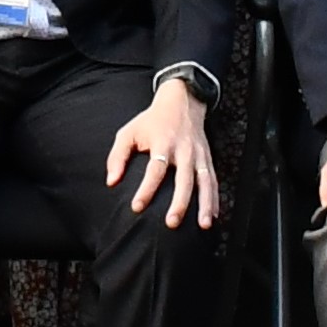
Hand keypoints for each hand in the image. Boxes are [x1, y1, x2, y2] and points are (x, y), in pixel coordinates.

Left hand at [107, 79, 220, 231]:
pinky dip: (214, 199)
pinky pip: (213, 181)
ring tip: (203, 225)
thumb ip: (118, 156)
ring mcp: (199, 155)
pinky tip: (212, 216)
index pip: (155, 169)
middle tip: (172, 223)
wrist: (182, 101)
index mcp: (163, 142)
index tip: (137, 206)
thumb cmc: (152, 120)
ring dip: (205, 204)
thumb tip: (111, 181)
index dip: (146, 189)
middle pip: (183, 179)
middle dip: (179, 203)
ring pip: (204, 182)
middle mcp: (184, 150)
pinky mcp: (208, 158)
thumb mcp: (129, 131)